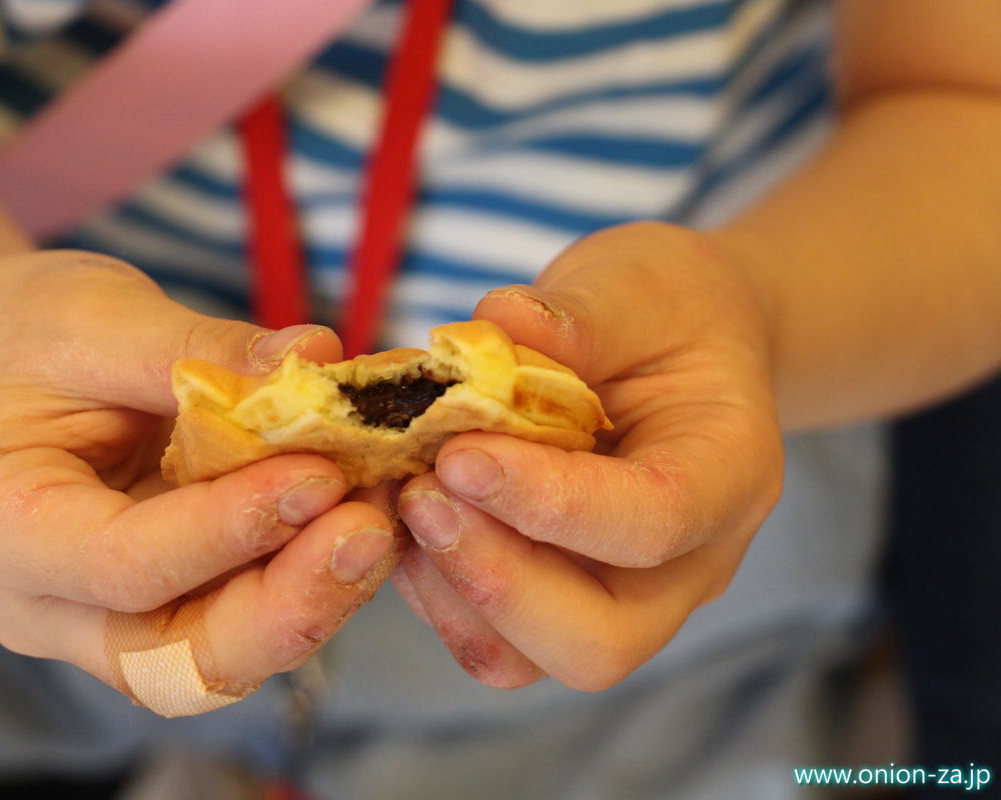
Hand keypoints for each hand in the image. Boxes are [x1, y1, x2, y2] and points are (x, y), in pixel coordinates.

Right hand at [0, 251, 400, 709]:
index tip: (319, 474)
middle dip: (288, 603)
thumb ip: (201, 347)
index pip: (122, 564)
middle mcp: (43, 603)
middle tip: (370, 529)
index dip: (229, 529)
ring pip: (222, 656)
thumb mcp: (97, 315)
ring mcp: (101, 620)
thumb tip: (318, 357)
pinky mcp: (160, 608)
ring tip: (379, 515)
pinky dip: (306, 578)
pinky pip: (239, 618)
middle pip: (177, 657)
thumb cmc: (25, 332)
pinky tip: (358, 516)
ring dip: (313, 596)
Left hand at [394, 222, 783, 689]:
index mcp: (728, 477)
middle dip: (494, 580)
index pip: (653, 523)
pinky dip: (429, 584)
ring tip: (401, 496)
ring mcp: (617, 595)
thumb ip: (582, 312)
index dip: (551, 502)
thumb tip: (498, 327)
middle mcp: (683, 564)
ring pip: (529, 659)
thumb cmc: (664, 313)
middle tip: (422, 495)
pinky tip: (399, 510)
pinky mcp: (552, 597)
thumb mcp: (639, 285)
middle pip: (599, 644)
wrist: (673, 348)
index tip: (461, 453)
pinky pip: (486, 634)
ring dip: (448, 589)